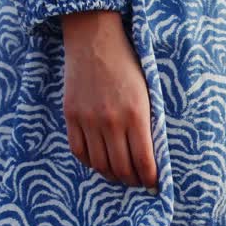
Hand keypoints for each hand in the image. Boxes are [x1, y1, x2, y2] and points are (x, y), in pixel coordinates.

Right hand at [59, 10, 159, 190]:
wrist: (95, 41)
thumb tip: (151, 156)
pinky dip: (90, 162)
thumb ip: (148, 123)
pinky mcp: (71, 116)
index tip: (154, 184)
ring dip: (112, 175)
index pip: (143, 161)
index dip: (150, 178)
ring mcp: (88, 120)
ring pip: (99, 164)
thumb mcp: (147, 92)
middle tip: (138, 182)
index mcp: (136, 114)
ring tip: (120, 175)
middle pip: (121, 168)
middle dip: (132, 180)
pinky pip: (79, 151)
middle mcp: (111, 121)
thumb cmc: (128, 65)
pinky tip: (100, 161)